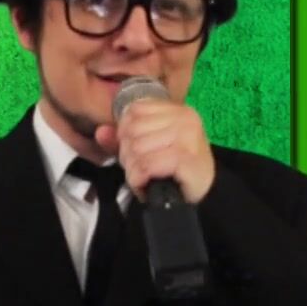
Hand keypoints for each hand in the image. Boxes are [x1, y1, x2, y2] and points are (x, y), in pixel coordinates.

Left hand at [94, 99, 215, 202]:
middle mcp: (184, 119)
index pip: (134, 111)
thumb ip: (124, 139)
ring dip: (133, 170)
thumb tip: (100, 132)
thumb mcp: (149, 149)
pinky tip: (146, 187)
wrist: (206, 195)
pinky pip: (146, 165)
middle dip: (128, 155)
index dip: (125, 133)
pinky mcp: (186, 158)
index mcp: (177, 110)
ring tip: (144, 179)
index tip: (136, 152)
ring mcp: (187, 137)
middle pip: (132, 130)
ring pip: (136, 149)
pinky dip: (139, 180)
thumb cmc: (177, 170)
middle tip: (140, 170)